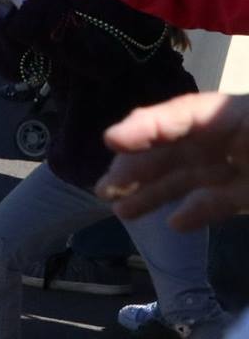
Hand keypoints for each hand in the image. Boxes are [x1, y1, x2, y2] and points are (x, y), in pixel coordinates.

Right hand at [97, 91, 248, 229]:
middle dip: (136, 168)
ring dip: (152, 193)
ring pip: (186, 178)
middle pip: (172, 150)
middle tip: (104, 189)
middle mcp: (225, 140)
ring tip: (121, 210)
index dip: (145, 126)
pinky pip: (216, 203)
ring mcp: (235, 168)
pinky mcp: (247, 196)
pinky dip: (194, 212)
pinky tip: (173, 223)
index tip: (111, 141)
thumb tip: (137, 132)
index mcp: (228, 115)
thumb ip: (198, 122)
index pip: (180, 115)